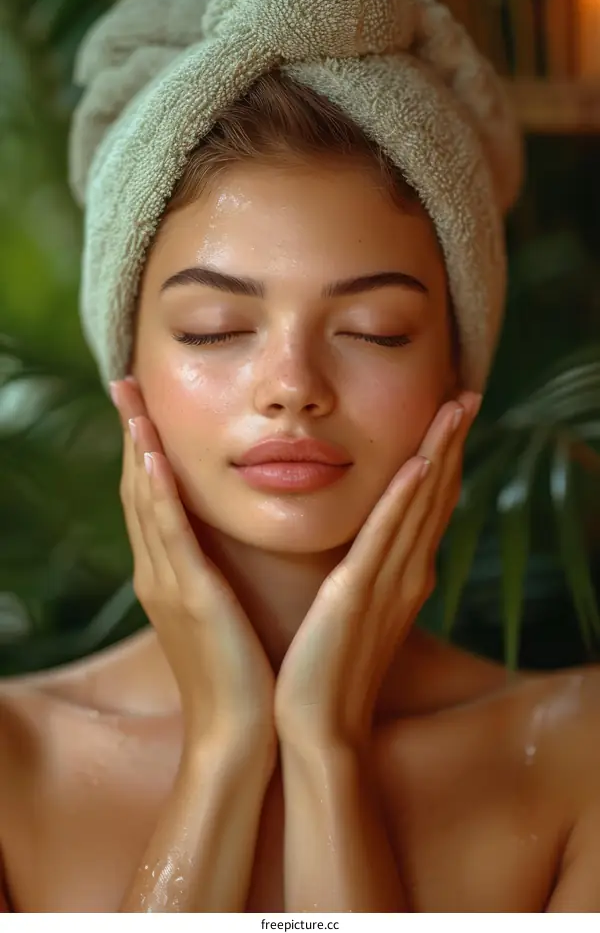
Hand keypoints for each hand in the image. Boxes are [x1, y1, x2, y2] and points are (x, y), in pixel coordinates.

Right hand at [111, 378, 276, 753]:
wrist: (239, 735)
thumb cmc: (240, 672)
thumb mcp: (221, 610)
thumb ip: (214, 571)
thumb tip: (223, 540)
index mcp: (170, 574)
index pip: (151, 498)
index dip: (144, 448)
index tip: (143, 405)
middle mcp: (159, 573)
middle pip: (139, 489)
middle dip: (132, 435)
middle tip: (124, 383)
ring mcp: (170, 585)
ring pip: (148, 503)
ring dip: (140, 449)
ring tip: (133, 402)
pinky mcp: (192, 598)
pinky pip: (171, 537)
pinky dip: (159, 495)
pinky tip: (156, 460)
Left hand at [273, 391, 481, 751]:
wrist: (315, 727)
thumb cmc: (326, 667)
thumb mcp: (352, 608)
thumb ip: (363, 571)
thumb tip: (364, 545)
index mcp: (401, 576)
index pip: (428, 505)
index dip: (442, 457)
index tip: (448, 415)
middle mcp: (405, 574)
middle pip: (435, 496)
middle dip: (451, 443)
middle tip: (465, 395)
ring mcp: (387, 584)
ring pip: (420, 506)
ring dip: (438, 454)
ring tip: (452, 408)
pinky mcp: (356, 595)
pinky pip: (386, 538)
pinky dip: (405, 500)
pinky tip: (418, 464)